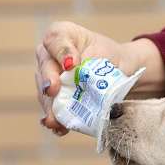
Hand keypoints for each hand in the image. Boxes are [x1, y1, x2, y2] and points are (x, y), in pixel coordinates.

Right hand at [35, 21, 164, 134]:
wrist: (119, 73)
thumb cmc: (111, 57)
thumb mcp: (108, 54)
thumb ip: (93, 63)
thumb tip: (80, 77)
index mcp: (62, 35)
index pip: (56, 41)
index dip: (62, 53)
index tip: (71, 65)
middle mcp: (49, 54)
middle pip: (45, 68)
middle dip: (49, 82)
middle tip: (53, 92)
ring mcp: (48, 76)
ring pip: (45, 92)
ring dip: (50, 107)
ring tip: (54, 120)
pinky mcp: (54, 97)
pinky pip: (52, 108)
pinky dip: (56, 119)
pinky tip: (59, 129)